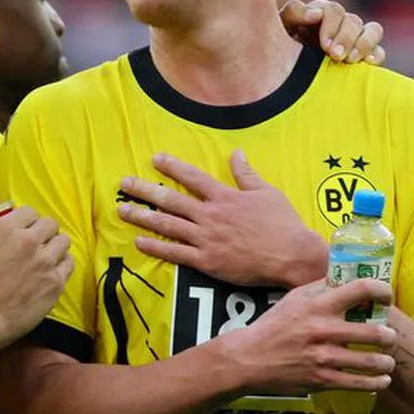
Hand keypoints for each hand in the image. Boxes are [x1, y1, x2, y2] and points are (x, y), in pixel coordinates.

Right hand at [0, 192, 72, 349]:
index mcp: (6, 228)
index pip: (30, 212)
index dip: (27, 222)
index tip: (23, 232)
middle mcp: (28, 241)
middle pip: (50, 224)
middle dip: (44, 232)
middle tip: (36, 246)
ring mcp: (44, 262)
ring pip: (63, 241)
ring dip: (55, 246)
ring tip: (46, 257)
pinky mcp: (54, 282)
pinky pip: (69, 263)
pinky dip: (63, 265)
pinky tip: (52, 271)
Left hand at [118, 150, 326, 287]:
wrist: (291, 255)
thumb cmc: (283, 224)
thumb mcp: (267, 192)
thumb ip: (246, 173)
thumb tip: (236, 152)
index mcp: (224, 197)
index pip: (192, 177)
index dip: (172, 167)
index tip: (155, 159)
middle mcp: (210, 215)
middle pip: (171, 200)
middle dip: (145, 190)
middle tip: (124, 184)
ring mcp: (206, 238)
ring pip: (168, 225)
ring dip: (142, 217)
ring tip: (122, 210)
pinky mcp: (207, 261)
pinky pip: (176, 253)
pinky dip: (156, 247)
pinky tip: (139, 242)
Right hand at [212, 278, 396, 396]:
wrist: (249, 358)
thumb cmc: (273, 326)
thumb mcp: (293, 299)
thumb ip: (320, 288)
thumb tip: (344, 277)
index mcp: (318, 306)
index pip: (360, 289)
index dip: (381, 290)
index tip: (386, 296)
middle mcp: (324, 330)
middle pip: (376, 332)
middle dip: (390, 336)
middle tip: (389, 336)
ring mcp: (324, 358)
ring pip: (373, 361)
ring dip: (387, 361)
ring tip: (387, 359)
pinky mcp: (323, 380)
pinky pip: (360, 383)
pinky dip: (378, 382)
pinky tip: (382, 379)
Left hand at [279, 0, 384, 64]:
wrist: (282, 73)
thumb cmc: (278, 47)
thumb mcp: (280, 28)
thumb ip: (294, 14)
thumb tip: (316, 13)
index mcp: (319, 13)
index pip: (332, 10)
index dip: (331, 24)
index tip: (324, 44)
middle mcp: (339, 23)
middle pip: (353, 20)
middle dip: (346, 38)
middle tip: (335, 56)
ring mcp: (353, 39)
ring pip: (372, 29)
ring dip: (364, 43)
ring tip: (351, 60)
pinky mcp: (363, 56)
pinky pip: (378, 51)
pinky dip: (376, 54)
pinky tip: (367, 63)